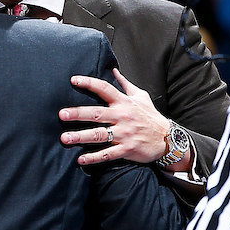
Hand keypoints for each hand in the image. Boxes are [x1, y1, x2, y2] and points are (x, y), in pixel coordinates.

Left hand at [59, 70, 175, 165]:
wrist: (167, 138)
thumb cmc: (151, 117)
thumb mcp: (141, 96)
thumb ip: (125, 84)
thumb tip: (113, 70)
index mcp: (124, 103)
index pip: (105, 89)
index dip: (89, 83)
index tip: (73, 80)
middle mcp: (123, 117)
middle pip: (97, 113)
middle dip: (78, 114)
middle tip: (62, 115)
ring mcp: (124, 134)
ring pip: (99, 135)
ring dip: (81, 137)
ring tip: (65, 138)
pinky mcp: (126, 149)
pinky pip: (108, 154)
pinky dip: (94, 157)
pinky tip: (81, 159)